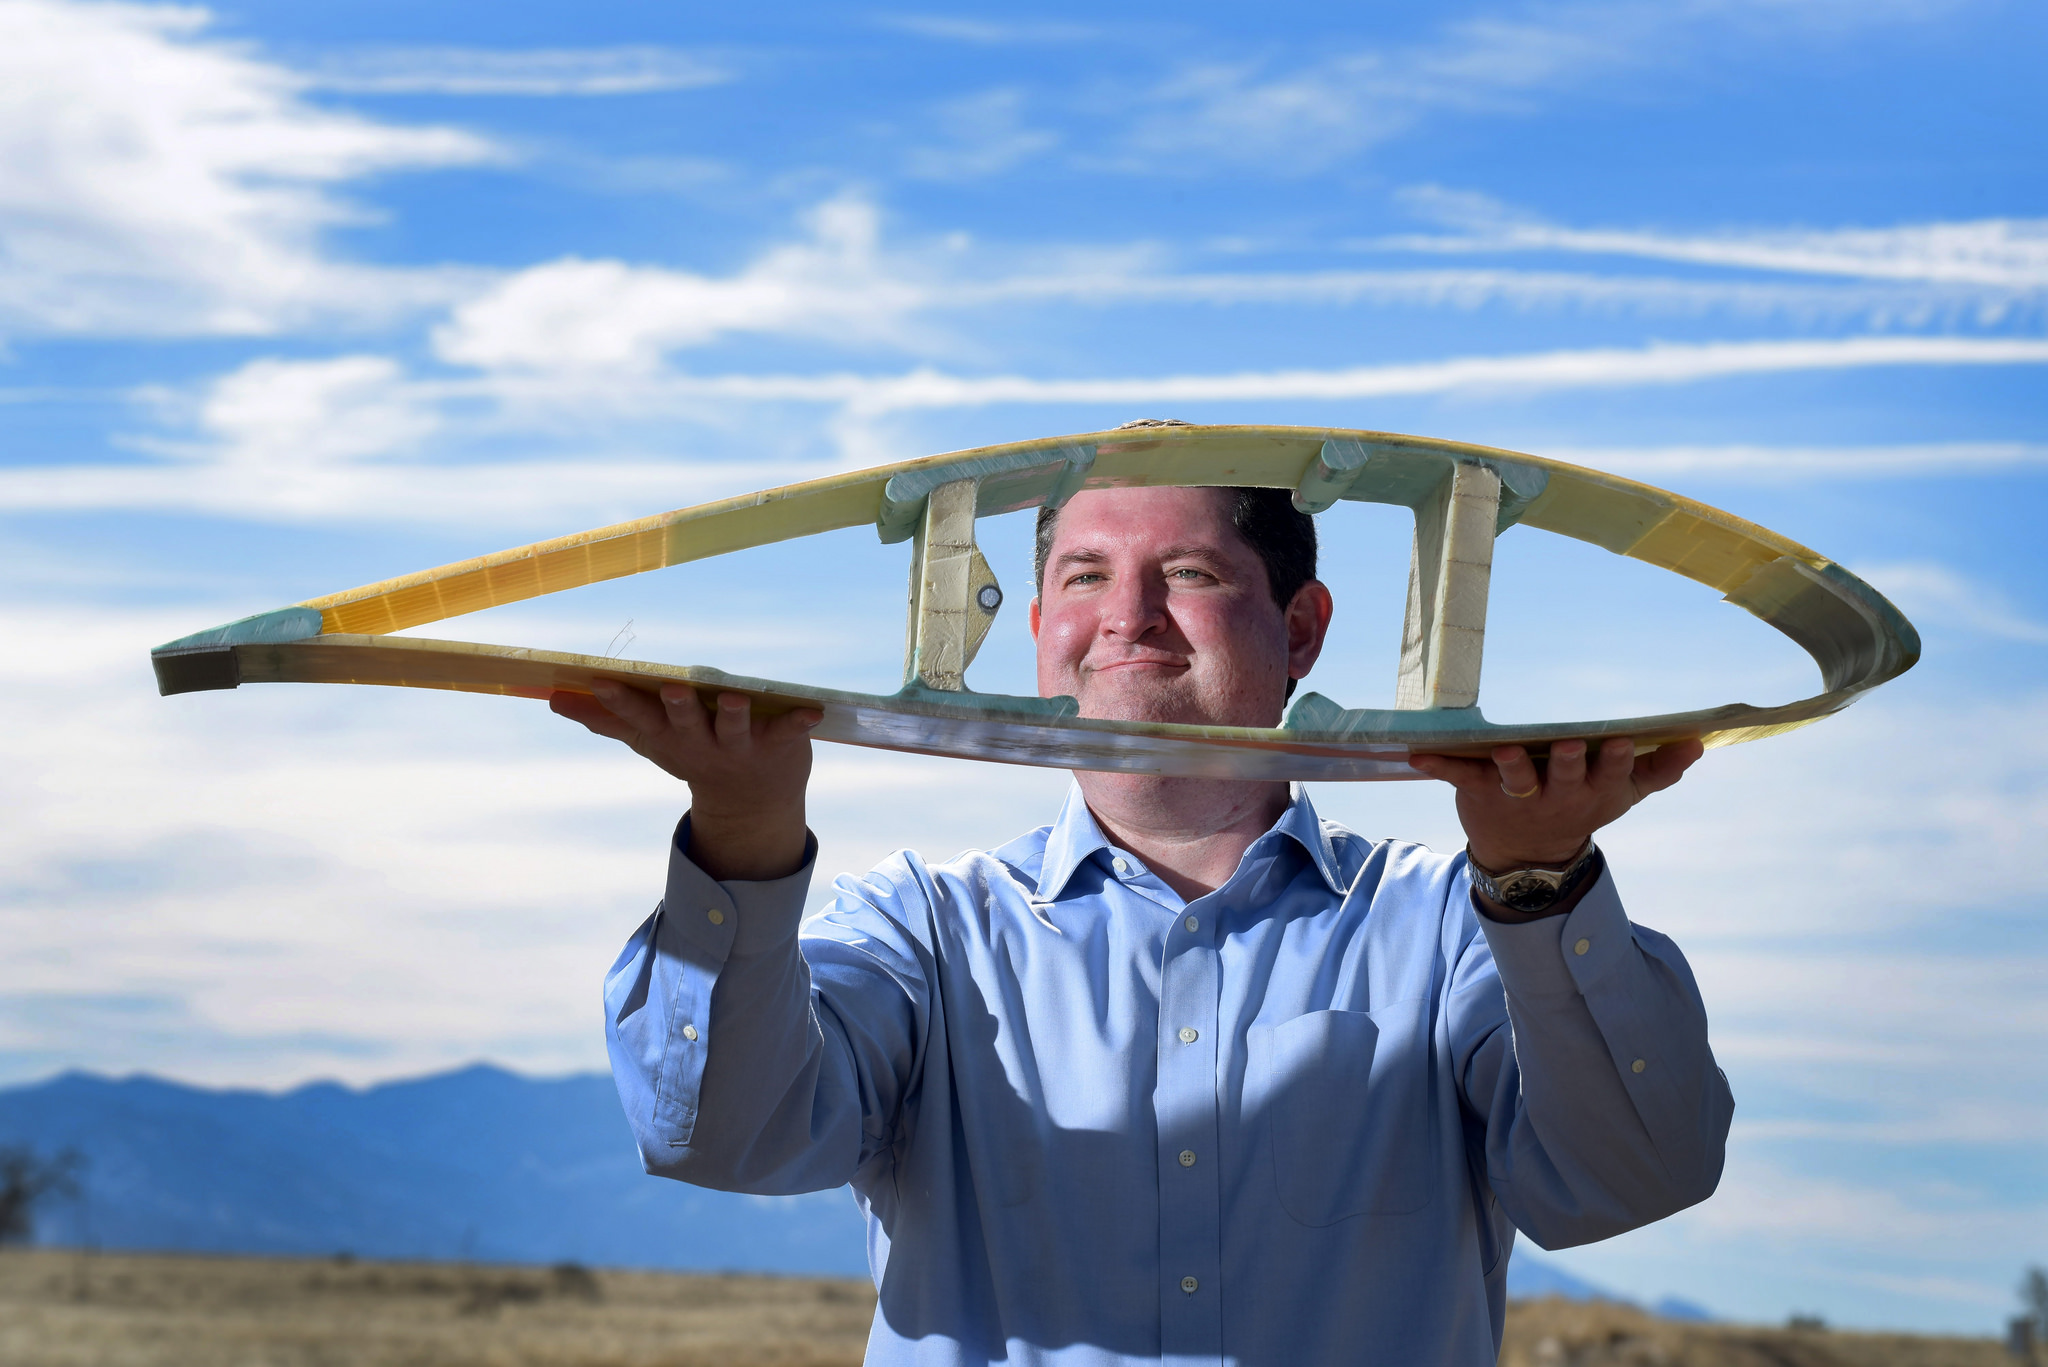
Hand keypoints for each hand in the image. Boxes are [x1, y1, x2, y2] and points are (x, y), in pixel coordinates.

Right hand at [550, 681, 821, 881]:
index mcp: (670, 738)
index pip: (640, 717)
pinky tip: (812, 711)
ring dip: (734, 715)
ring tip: (735, 698)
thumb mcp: (649, 740)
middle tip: (672, 687)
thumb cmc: (694, 756)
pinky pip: (790, 731)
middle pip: (687, 724)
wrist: (752, 805)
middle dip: (679, 707)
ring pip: (735, 728)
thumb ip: (606, 718)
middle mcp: (702, 744)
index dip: (621, 700)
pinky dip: (800, 722)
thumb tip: (552, 698)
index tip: (601, 680)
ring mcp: (741, 746)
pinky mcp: (778, 744)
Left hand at [1407, 736, 1703, 870]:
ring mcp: (1516, 794)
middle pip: (1563, 778)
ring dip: (1510, 765)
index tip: (1623, 741)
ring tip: (1504, 750)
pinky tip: (1417, 752)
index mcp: (1593, 791)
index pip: (1611, 776)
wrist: (1527, 855)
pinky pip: (1458, 774)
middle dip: (1567, 763)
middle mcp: (1556, 795)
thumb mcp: (1623, 794)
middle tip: (1569, 744)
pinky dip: (1438, 764)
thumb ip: (1659, 770)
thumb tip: (1699, 742)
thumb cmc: (1582, 806)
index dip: (1617, 761)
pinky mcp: (1479, 790)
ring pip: (1514, 779)